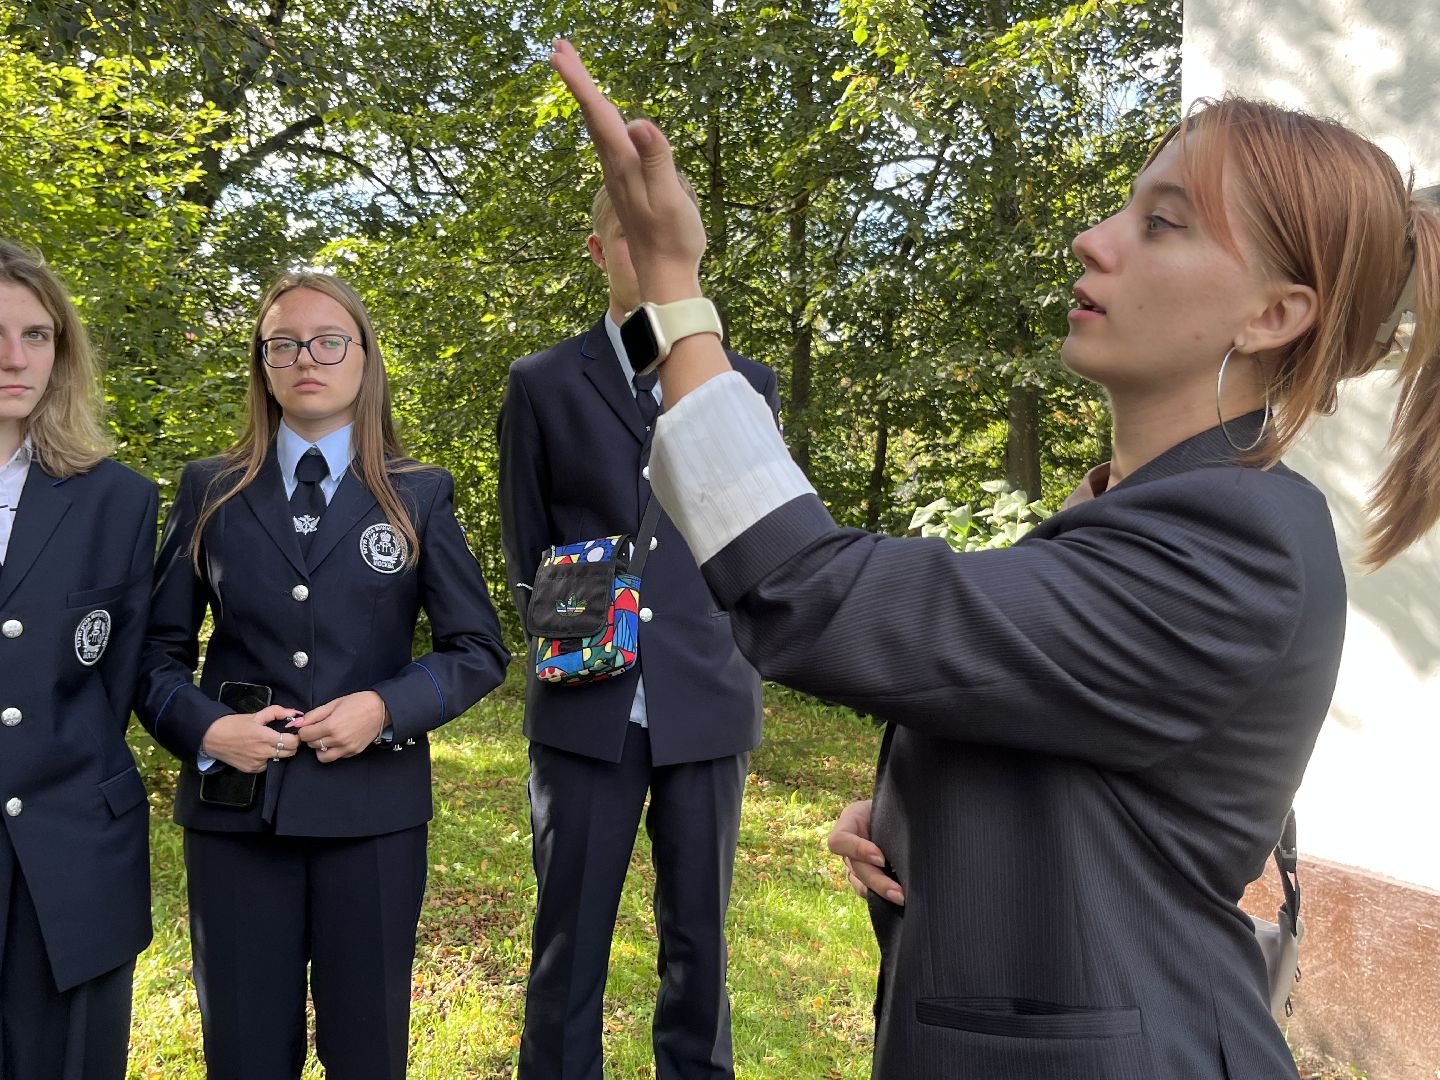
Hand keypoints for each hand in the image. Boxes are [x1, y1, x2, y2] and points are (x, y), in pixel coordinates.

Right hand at [201, 705, 302, 773]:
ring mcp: (257, 763)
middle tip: (285, 738)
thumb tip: (295, 713)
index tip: (293, 733)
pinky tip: (261, 751)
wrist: (212, 738)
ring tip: (272, 744)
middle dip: (292, 745)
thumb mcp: (256, 715)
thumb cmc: (234, 724)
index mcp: (265, 737)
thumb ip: (277, 712)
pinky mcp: (251, 770)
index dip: (296, 737)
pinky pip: (267, 765)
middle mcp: (263, 753)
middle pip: (290, 753)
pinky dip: (268, 759)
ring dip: (280, 752)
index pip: (293, 742)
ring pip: (279, 759)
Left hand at [290, 691, 386, 763]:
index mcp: (331, 726)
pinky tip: (338, 740)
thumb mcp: (333, 704)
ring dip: (320, 747)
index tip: (308, 725)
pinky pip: (336, 756)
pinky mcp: (353, 752)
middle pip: (312, 745)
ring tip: (326, 737)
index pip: (305, 735)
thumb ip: (313, 715)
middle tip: (318, 728)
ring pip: (321, 756)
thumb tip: (296, 723)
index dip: (304, 729)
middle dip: (312, 737)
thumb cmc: (358, 703)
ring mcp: (346, 748)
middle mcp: (338, 740)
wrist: (381, 709)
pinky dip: (333, 750)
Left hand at [549, 39, 705, 303]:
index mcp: (624, 163)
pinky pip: (609, 142)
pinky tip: (605, 121)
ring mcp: (620, 177)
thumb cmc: (673, 238)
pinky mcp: (628, 185)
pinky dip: (601, 120)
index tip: (558, 52)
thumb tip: (638, 123)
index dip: (578, 81)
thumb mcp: (669, 197)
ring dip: (586, 98)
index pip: (597, 114)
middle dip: (576, 80)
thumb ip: (655, 158)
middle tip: (559, 47)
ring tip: (576, 73)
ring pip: (597, 128)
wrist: (666, 276)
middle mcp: (616, 167)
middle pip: (592, 115)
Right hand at [826, 800, 903, 905]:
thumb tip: (914, 826)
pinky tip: (896, 901)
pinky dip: (880, 897)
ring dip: (880, 893)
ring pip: (860, 882)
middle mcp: (848, 845)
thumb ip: (894, 813)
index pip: (840, 840)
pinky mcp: (864, 876)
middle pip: (855, 867)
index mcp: (850, 821)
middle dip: (877, 881)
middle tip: (899, 892)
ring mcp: (854, 862)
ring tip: (902, 899)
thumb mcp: (891, 803)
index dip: (857, 851)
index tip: (881, 858)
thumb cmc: (896, 804)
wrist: (899, 813)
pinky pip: (866, 890)